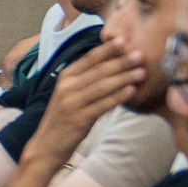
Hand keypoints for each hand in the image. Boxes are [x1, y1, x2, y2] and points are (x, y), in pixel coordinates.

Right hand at [23, 44, 139, 166]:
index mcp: (65, 77)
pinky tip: (132, 91)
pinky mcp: (79, 119)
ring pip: (102, 86)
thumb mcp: (70, 95)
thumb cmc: (63, 119)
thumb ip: (86, 81)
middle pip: (98, 70)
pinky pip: (102, 105)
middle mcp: (67, 87)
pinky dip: (118, 97)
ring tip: (141, 72)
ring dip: (124, 78)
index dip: (107, 49)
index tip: (124, 40)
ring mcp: (72, 103)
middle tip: (140, 55)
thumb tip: (112, 66)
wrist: (46, 146)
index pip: (89, 58)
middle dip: (121, 61)